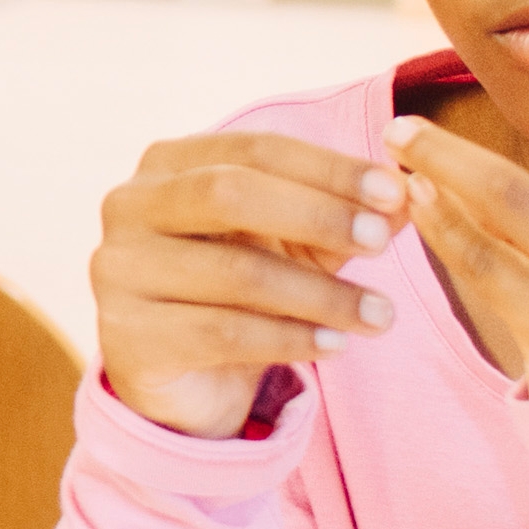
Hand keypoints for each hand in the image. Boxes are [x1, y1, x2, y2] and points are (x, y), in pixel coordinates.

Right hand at [87, 131, 417, 438]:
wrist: (184, 379)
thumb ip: (344, 215)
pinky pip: (223, 334)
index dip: (328, 168)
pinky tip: (337, 346)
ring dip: (321, 294)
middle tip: (383, 243)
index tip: (396, 191)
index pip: (255, 149)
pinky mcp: (127, 337)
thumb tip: (411, 193)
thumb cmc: (240, 291)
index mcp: (166, 164)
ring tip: (381, 314)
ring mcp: (117, 272)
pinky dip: (290, 339)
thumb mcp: (296, 245)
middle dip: (317, 214)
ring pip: (235, 273)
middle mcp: (128, 207)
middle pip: (228, 193)